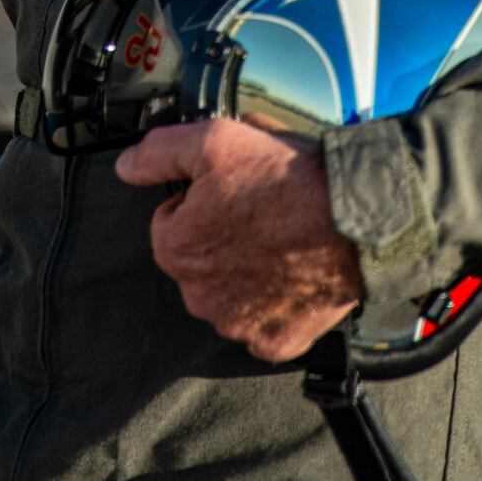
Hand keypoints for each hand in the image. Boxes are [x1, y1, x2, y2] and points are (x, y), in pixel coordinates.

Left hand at [116, 116, 361, 361]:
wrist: (356, 220)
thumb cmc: (288, 181)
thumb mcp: (215, 139)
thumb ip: (159, 152)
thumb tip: (126, 166)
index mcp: (177, 250)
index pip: (172, 219)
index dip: (200, 197)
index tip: (231, 188)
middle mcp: (200, 297)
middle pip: (199, 258)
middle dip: (222, 235)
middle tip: (259, 208)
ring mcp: (240, 324)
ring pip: (230, 292)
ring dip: (247, 268)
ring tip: (281, 236)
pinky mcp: (277, 340)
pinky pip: (265, 321)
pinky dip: (276, 301)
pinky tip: (294, 271)